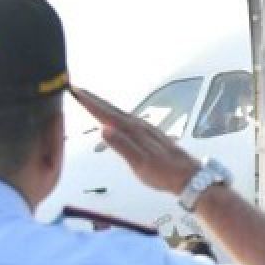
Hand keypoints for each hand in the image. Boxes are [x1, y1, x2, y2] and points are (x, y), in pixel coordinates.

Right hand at [71, 87, 200, 194]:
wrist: (189, 176)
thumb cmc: (165, 172)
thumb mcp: (140, 163)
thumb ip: (122, 146)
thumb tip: (104, 130)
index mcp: (134, 131)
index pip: (106, 114)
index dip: (89, 102)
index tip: (75, 91)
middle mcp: (139, 126)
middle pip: (111, 109)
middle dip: (93, 98)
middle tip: (76, 88)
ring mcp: (145, 129)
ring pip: (118, 113)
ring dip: (103, 105)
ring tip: (90, 99)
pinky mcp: (149, 134)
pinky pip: (126, 119)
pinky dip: (115, 114)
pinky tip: (114, 118)